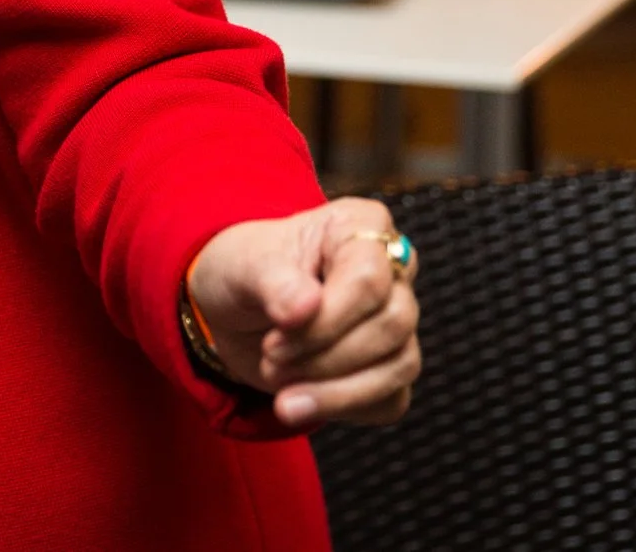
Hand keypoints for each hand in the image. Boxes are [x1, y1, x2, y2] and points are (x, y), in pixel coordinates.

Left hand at [185, 196, 420, 429]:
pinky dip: (344, 408)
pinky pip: (389, 400)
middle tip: (271, 361)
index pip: (369, 279)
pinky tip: (303, 403)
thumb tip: (305, 308)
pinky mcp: (388, 368)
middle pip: (392, 324)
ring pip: (400, 365)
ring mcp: (396, 323)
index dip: (327, 319)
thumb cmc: (246, 270)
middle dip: (326, 356)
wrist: (235, 309)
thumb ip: (274, 281)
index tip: (274, 339)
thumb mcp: (245, 264)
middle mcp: (391, 272)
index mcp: (361, 227)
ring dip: (336, 391)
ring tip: (283, 398)